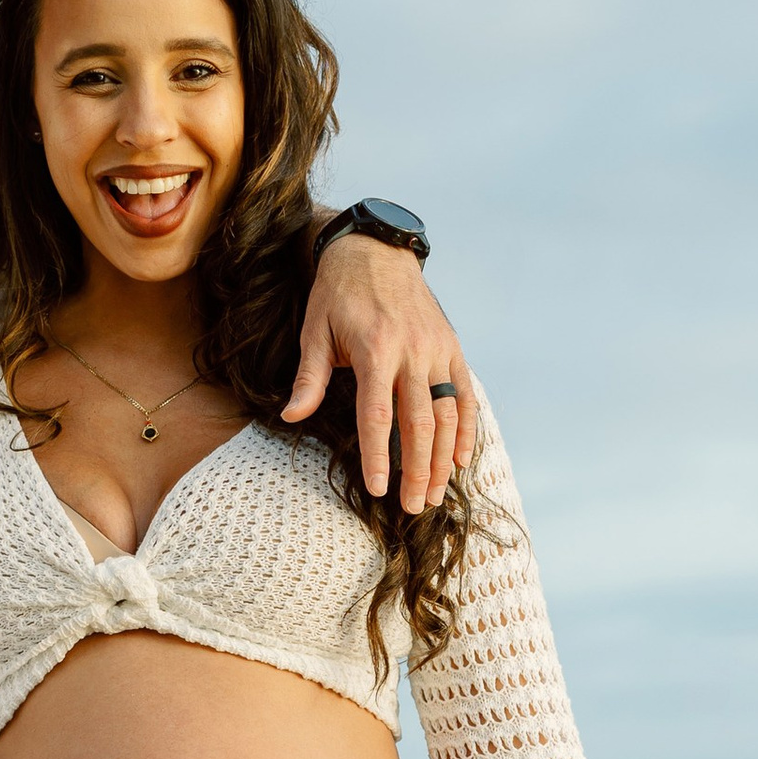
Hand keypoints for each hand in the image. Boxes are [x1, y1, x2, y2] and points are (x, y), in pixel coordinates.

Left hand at [284, 233, 473, 515]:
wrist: (376, 250)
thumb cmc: (338, 294)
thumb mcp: (315, 330)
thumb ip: (309, 378)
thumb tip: (291, 417)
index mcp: (375, 349)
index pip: (378, 415)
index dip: (378, 455)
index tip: (379, 489)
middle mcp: (412, 352)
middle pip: (419, 423)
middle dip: (418, 470)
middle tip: (413, 508)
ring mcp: (437, 351)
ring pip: (446, 415)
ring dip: (442, 459)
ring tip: (435, 495)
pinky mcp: (452, 349)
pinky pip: (464, 396)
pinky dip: (466, 429)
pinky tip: (460, 460)